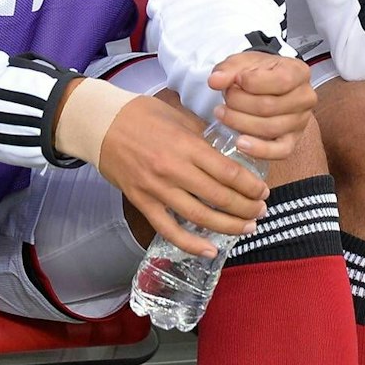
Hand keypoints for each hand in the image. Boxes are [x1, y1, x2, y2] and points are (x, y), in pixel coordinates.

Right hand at [95, 93, 266, 257]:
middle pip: (219, 197)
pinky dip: (190, 244)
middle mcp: (174, 170)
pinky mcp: (142, 202)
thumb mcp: (178, 116)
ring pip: (199, 216)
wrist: (100, 125)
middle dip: (246, 208)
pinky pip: (169, 230)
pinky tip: (209, 250)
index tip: (263, 191)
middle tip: (261, 212)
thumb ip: (202, 137)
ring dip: (227, 226)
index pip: (228, 172)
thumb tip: (227, 151)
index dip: (250, 186)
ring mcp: (157, 189)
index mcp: (187, 146)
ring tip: (246, 228)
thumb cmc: (142, 115)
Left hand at [208, 52, 315, 160]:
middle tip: (225, 98)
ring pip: (270, 128)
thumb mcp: (243, 62)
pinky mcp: (291, 141)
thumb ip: (229, 69)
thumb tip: (215, 81)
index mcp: (299, 72)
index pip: (281, 81)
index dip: (252, 83)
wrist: (263, 85)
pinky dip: (258, 149)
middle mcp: (305, 98)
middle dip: (240, 103)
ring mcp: (300, 121)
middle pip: (270, 106)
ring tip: (223, 114)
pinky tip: (240, 143)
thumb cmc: (256, 73)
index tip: (235, 80)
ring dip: (240, 123)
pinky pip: (279, 151)